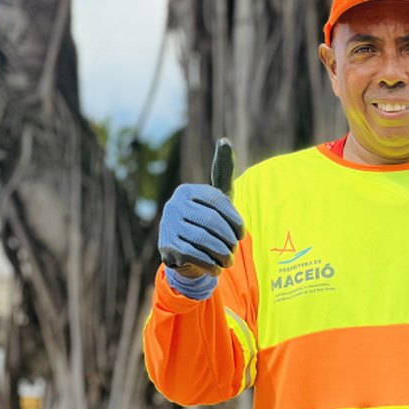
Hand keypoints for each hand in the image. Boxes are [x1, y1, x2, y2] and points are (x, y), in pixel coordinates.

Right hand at [158, 139, 242, 286]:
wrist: (185, 253)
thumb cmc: (208, 220)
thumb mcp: (218, 197)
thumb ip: (222, 171)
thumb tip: (224, 140)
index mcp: (188, 191)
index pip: (218, 202)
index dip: (234, 220)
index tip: (242, 234)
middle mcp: (174, 204)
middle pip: (211, 222)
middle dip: (227, 239)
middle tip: (234, 249)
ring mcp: (168, 225)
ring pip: (204, 240)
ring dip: (221, 253)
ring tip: (228, 260)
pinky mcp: (166, 246)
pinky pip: (194, 255)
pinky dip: (210, 264)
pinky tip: (216, 267)